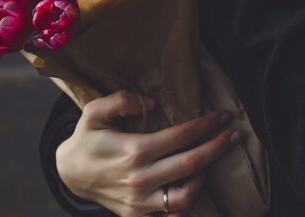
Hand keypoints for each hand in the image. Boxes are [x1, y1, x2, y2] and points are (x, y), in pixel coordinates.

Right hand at [56, 89, 241, 216]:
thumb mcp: (94, 111)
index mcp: (134, 150)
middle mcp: (141, 178)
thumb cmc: (86, 138)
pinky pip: (171, 215)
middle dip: (218, 147)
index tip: (222, 115)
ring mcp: (140, 202)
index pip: (181, 136)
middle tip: (236, 134)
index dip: (206, 125)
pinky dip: (187, 203)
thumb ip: (122, 100)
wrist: (69, 173)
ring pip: (186, 195)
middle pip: (192, 163)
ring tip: (211, 160)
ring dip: (205, 177)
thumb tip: (151, 102)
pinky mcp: (137, 215)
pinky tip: (194, 186)